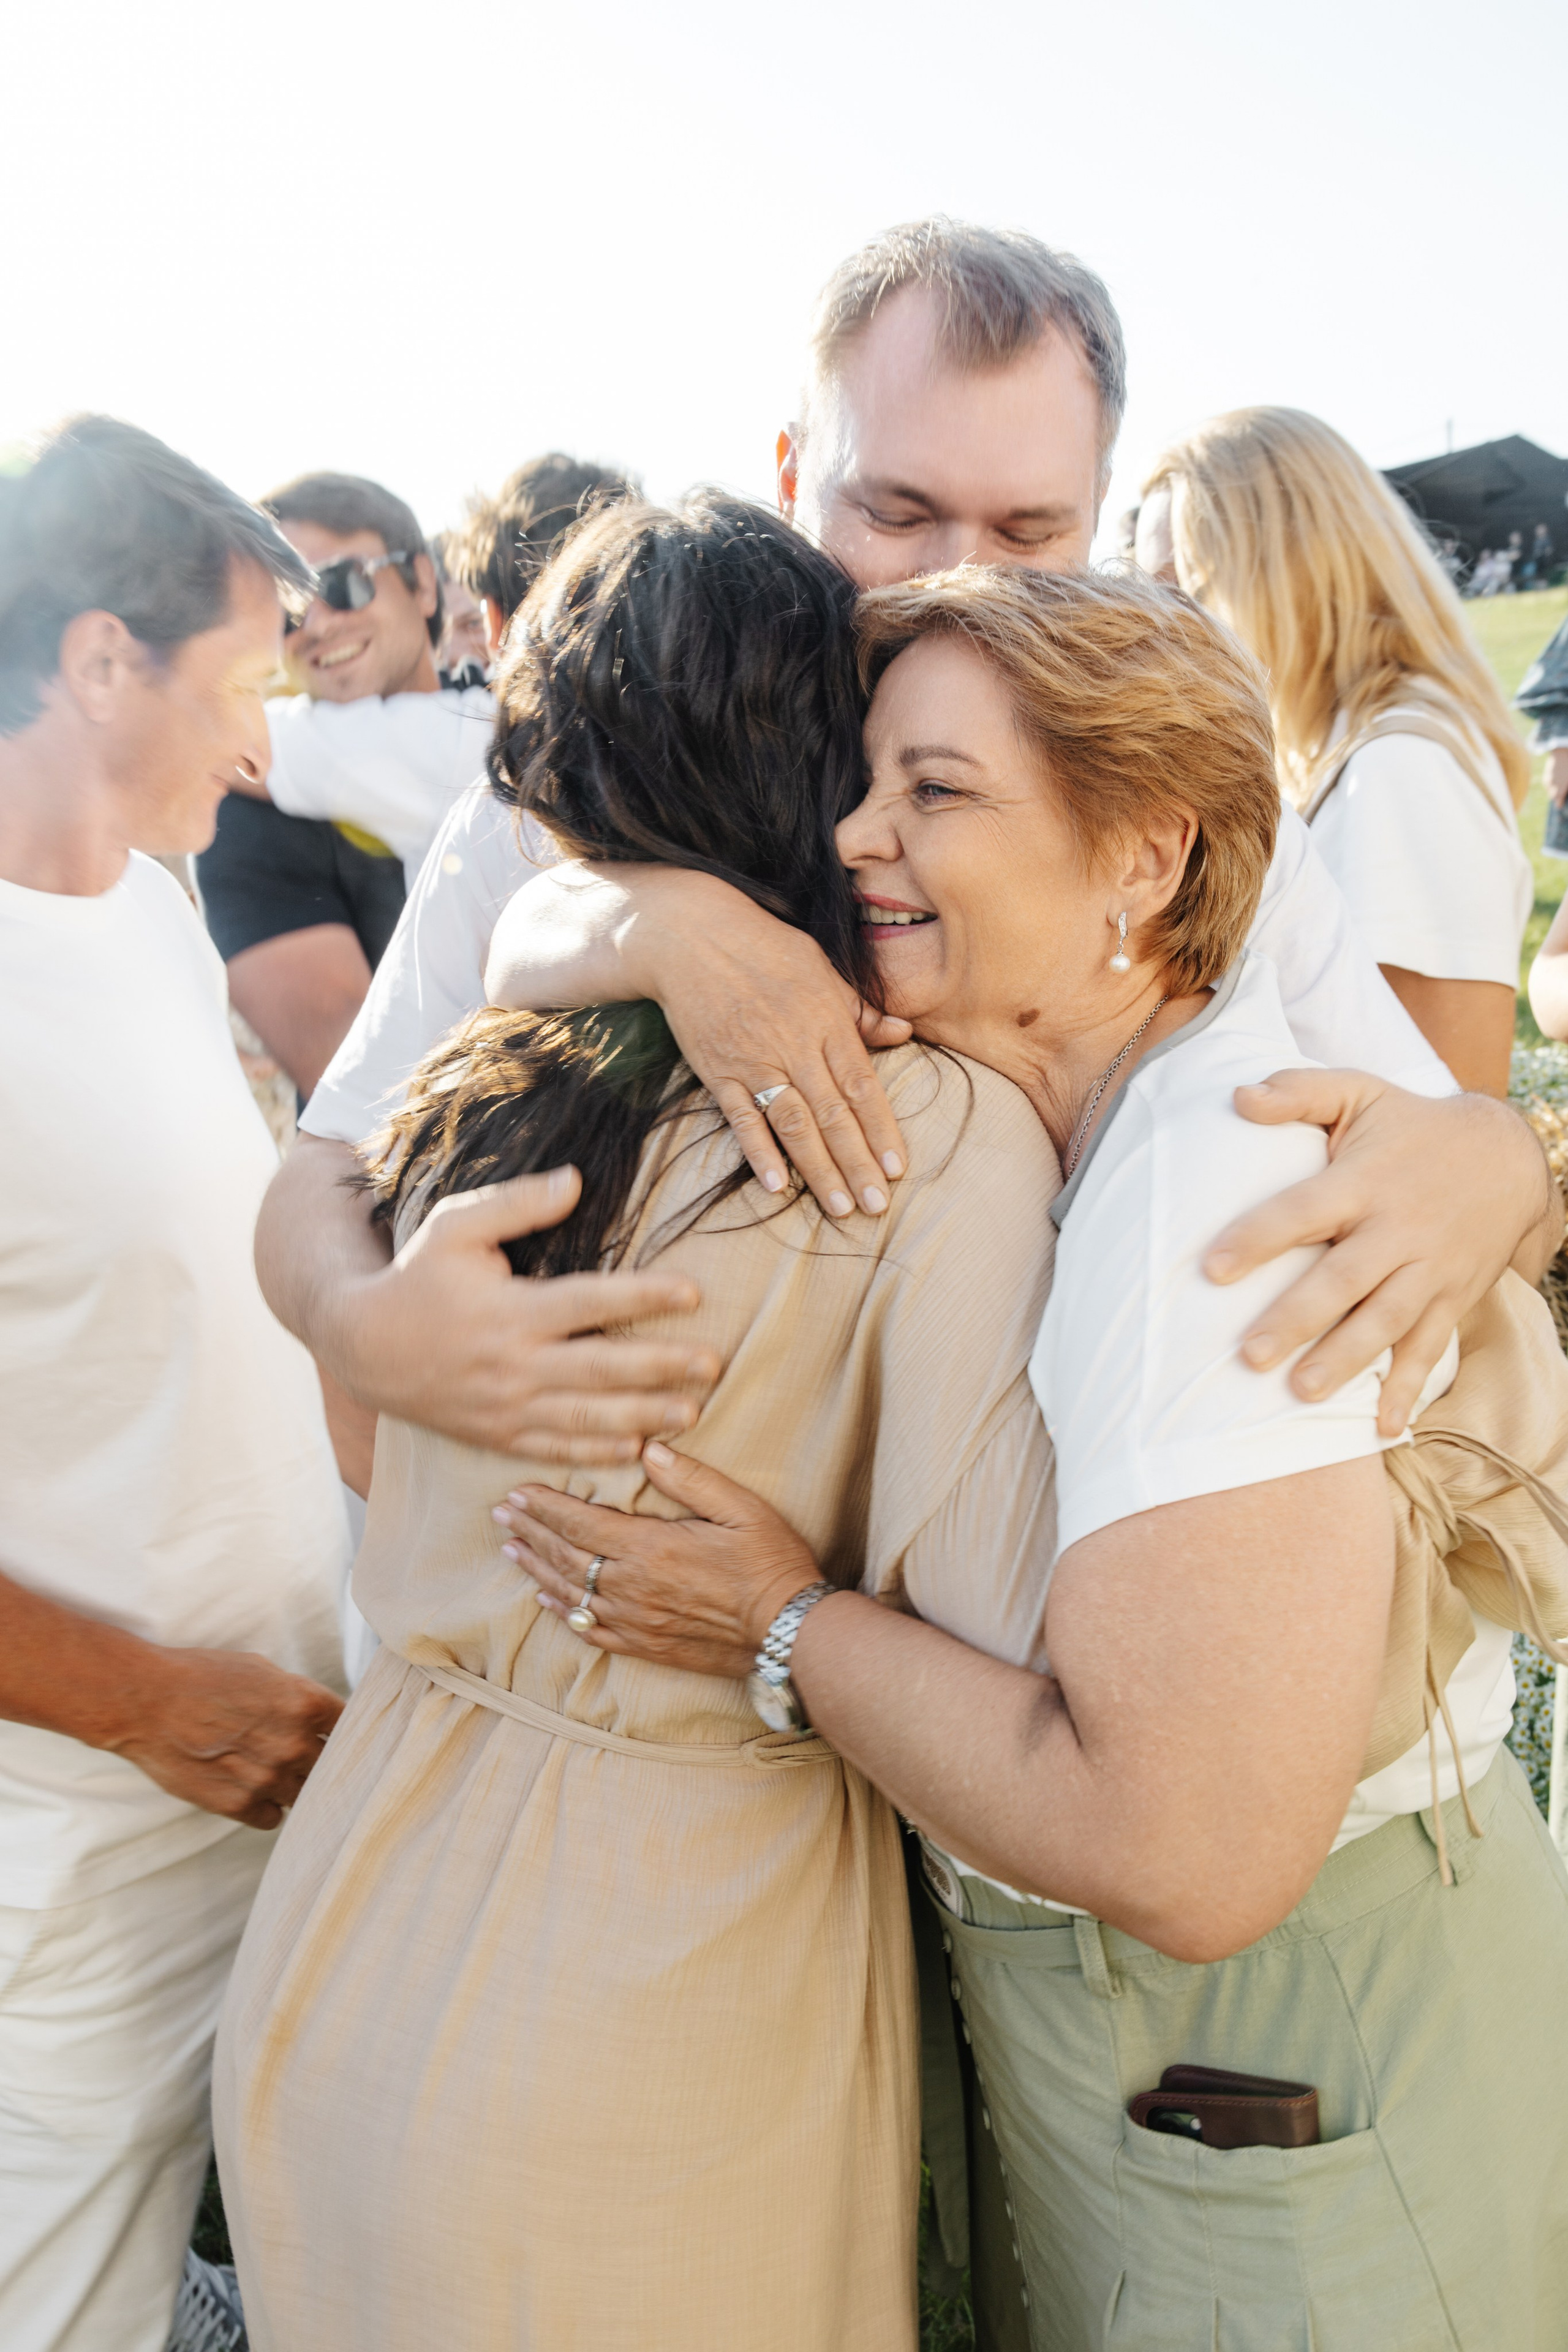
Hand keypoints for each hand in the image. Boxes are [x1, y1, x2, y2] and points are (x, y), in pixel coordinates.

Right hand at [106, 1647, 345, 1830]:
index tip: (333, 1736)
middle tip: (297, 1754)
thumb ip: (296, 1697)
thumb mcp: (260, 1670)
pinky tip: (250, 1789)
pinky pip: (273, 1817)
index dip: (342, 1732)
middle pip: (331, 1766)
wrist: (146, 1702)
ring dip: (292, 1785)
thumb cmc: (201, 1678)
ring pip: (304, 1795)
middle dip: (318, 1760)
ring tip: (268, 1770)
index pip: (350, 1727)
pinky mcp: (239, 1805)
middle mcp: (293, 1743)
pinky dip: (266, 1807)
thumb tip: (317, 1716)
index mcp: (305, 1703)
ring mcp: (268, 1778)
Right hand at [337, 1164, 722, 1462]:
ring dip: (643, 1417)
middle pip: (601, 1369)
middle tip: (713, 1364)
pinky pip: (556, 1448)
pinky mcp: (497, 1435)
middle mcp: (514, 1364)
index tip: (693, 1292)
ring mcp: (506, 1407)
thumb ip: (517, 1203)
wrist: (361, 1346)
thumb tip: (576, 1179)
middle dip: (661, 1368)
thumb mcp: (456, 1227)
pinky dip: (597, 1454)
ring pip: (587, 1418)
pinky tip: (637, 1451)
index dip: (644, 1297)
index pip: (591, 1302)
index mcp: (511, 1311)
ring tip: (692, 1414)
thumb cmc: (417, 1277)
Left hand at [493, 1440, 821, 1678]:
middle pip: (565, 1556)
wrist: (789, 1634)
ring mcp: (636, 1620)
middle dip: (531, 1531)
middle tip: (501, 1515)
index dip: (545, 1507)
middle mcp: (632, 1587)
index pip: (581, 1523)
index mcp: (651, 1548)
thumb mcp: (741, 1509)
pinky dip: (563, 1612)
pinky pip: (590, 1630)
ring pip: (570, 1593)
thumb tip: (648, 1449)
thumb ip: (691, 1479)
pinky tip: (547, 1601)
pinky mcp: (646, 1646)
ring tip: (512, 1550)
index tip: (517, 1492)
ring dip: (537, 1568)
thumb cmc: (771, 1564)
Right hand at [615, 869, 912, 1217]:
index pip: (862, 1086)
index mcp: (827, 1020)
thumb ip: (860, 1010)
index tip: (897, 1169)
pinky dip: (758, 1152)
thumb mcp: (822, 969)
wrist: (691, 935)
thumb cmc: (763, 947)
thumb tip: (903, 1033)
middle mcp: (795, 1045)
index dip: (881, 1130)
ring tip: (839, 1208)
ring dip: (818, 1169)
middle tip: (876, 1206)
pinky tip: (777, 1185)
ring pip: (793, 1123)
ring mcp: (754, 1060)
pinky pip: (741, 1118)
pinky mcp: (717, 1070)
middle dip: (857, 1163)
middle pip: (833, 1114)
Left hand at [1207, 1070, 1558, 1434]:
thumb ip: (1298, 1091)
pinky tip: (1384, 1428)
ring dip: (1346, 1360)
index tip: (1212, 1268)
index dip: (1259, 1237)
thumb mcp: (1358, 1092)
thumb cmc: (1410, 1125)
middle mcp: (1397, 1229)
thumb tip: (1237, 1096)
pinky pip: (1429, 1347)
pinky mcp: (1451, 1298)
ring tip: (1302, 1394)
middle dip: (1298, 1319)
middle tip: (1250, 1355)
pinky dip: (1408, 1388)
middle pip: (1343, 1279)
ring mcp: (1428, 1269)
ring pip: (1385, 1320)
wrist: (1506, 1156)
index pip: (1303, 1210)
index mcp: (1363, 1181)